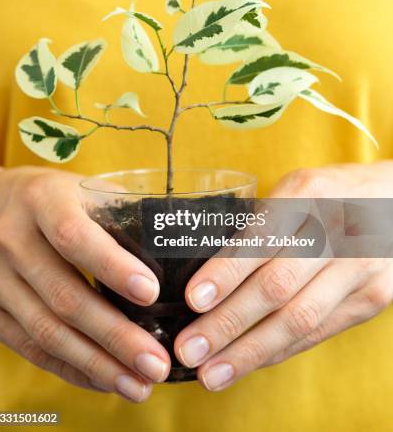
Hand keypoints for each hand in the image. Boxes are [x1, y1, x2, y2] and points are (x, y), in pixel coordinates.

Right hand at [0, 166, 169, 400]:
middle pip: (64, 296)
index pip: (74, 236)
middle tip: (157, 361)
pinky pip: (30, 348)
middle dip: (115, 335)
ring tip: (139, 384)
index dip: (111, 266)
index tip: (150, 292)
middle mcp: (13, 241)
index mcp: (41, 202)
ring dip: (96, 364)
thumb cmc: (47, 197)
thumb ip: (120, 211)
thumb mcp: (78, 188)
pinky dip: (70, 368)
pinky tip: (105, 380)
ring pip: (47, 331)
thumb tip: (176, 242)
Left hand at [174, 161, 392, 390]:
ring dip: (250, 351)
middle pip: (278, 286)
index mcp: (308, 193)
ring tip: (212, 372)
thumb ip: (262, 223)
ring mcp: (358, 268)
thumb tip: (207, 273)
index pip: (261, 238)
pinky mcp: (372, 297)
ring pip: (299, 319)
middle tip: (190, 348)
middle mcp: (336, 231)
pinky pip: (319, 332)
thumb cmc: (331, 194)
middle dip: (228, 322)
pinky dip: (279, 351)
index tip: (194, 299)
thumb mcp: (296, 189)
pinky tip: (249, 363)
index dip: (227, 272)